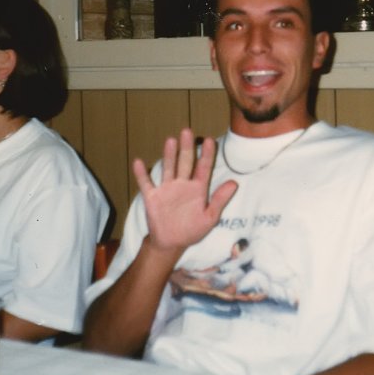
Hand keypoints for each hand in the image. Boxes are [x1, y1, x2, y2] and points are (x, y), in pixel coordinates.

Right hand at [132, 128, 236, 251]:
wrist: (171, 243)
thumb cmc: (192, 230)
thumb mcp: (210, 217)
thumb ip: (220, 200)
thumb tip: (234, 183)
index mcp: (198, 189)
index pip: (203, 168)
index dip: (207, 154)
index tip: (210, 140)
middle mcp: (182, 185)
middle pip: (185, 162)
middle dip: (186, 148)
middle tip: (188, 131)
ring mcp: (166, 189)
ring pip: (168, 168)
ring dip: (168, 155)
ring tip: (170, 141)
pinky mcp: (153, 197)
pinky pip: (146, 183)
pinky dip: (142, 174)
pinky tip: (138, 162)